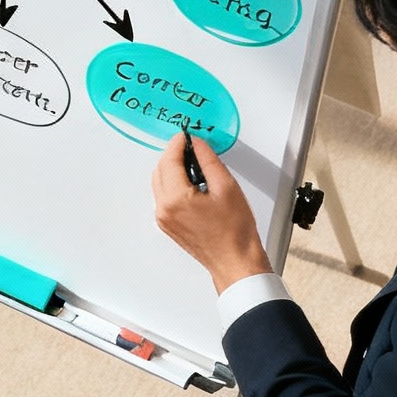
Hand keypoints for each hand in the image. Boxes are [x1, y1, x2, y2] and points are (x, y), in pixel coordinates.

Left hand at [150, 135, 272, 295]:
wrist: (235, 261)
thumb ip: (208, 160)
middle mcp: (163, 209)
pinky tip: (194, 184)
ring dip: (174, 169)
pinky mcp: (168, 225)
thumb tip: (197, 144)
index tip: (188, 135)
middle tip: (194, 148)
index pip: (169, 160)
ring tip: (198, 167)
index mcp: (175, 199)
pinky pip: (165, 196)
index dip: (178, 143)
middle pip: (160, 169)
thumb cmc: (234, 231)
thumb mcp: (226, 186)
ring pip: (160, 182)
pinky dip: (175, 184)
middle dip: (175, 155)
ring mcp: (163, 219)